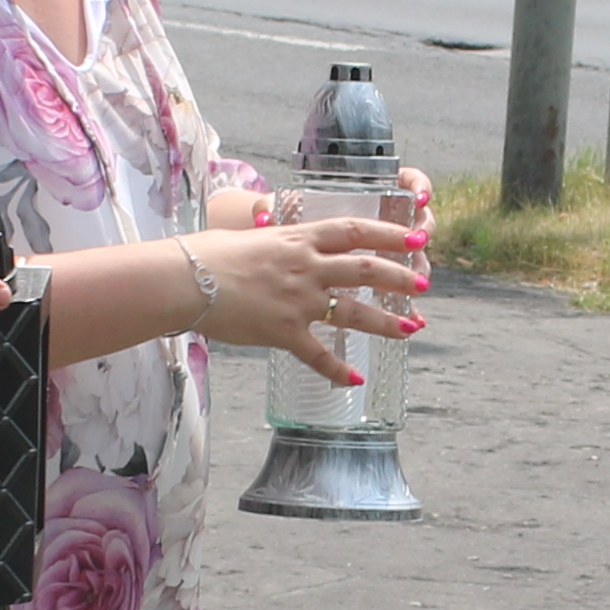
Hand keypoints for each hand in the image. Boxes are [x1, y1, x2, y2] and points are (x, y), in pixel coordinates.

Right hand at [199, 210, 429, 390]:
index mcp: (298, 240)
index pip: (354, 231)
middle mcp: (305, 268)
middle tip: (424, 285)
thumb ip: (273, 238)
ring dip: (386, 321)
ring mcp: (297, 301)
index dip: (389, 235)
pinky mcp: (284, 332)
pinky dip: (338, 369)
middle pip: (365, 270)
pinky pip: (318, 354)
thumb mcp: (248, 236)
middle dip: (399, 277)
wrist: (186, 280)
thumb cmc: (206, 255)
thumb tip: (274, 229)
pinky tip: (356, 380)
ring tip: (411, 328)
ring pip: (353, 311)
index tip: (415, 239)